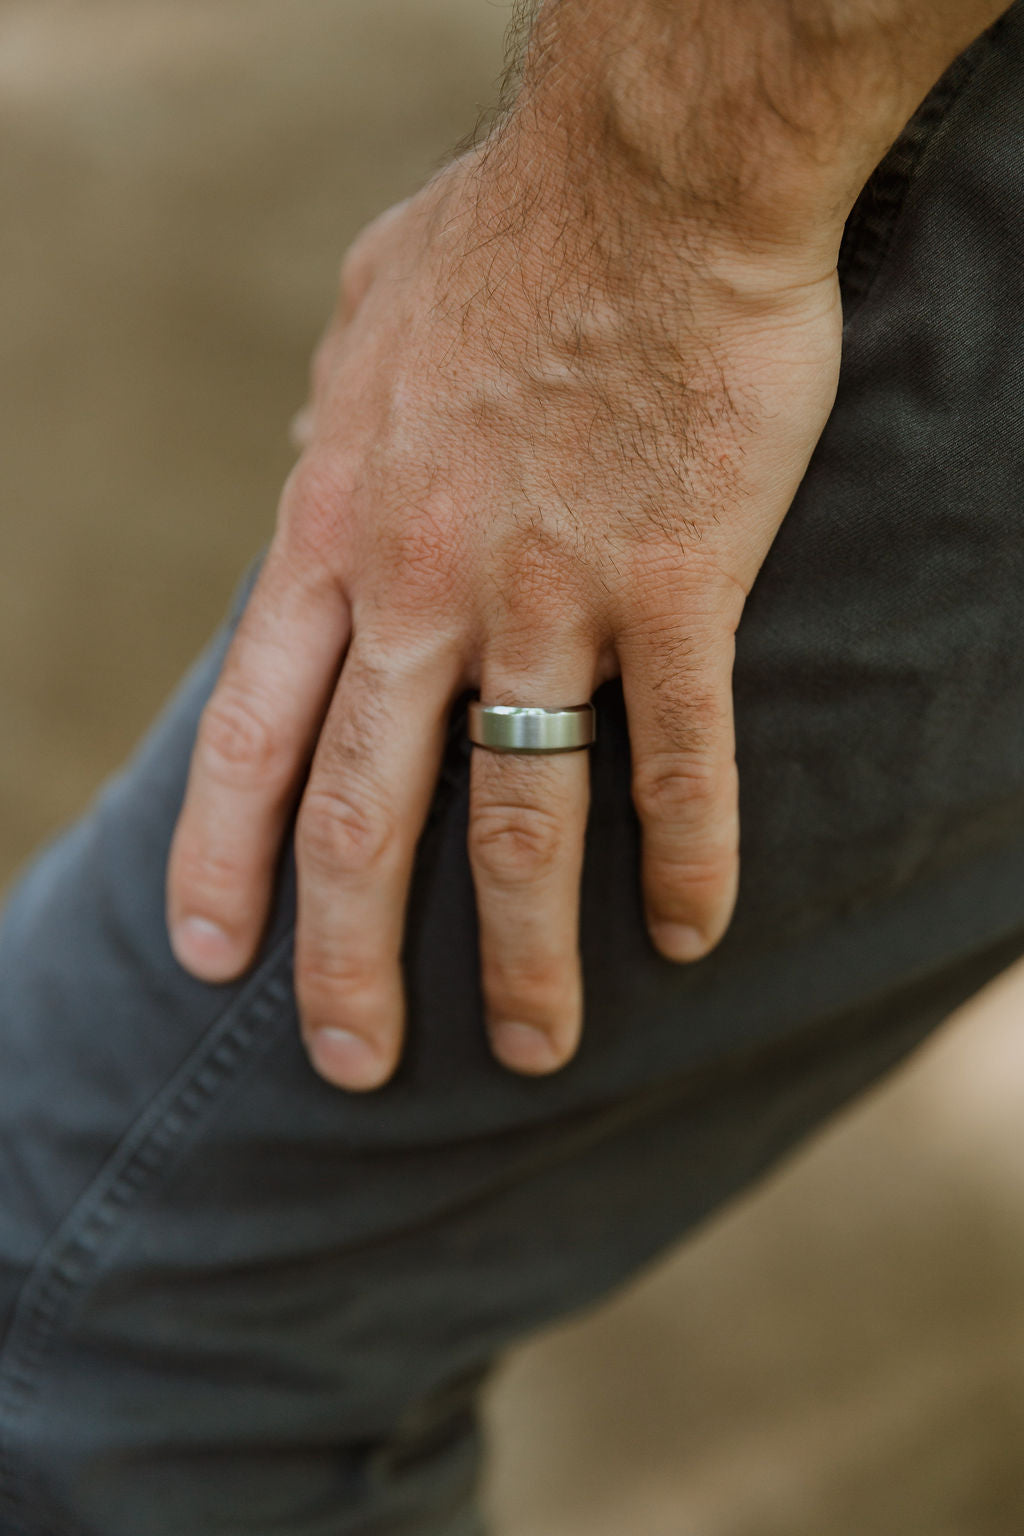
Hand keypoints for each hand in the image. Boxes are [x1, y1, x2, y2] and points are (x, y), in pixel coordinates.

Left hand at [166, 141, 841, 1089]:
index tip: (214, 958)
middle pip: (366, 817)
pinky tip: (691, 933)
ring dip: (523, 958)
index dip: (225, 860)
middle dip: (349, 962)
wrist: (648, 175)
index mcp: (333, 533)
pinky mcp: (675, 592)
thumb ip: (335, 435)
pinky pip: (679, 760)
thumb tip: (321, 482)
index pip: (252, 735)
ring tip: (536, 1050)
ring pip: (519, 823)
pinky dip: (689, 858)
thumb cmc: (505, 237)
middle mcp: (421, 589)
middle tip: (352, 1067)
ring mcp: (548, 599)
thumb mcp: (364, 329)